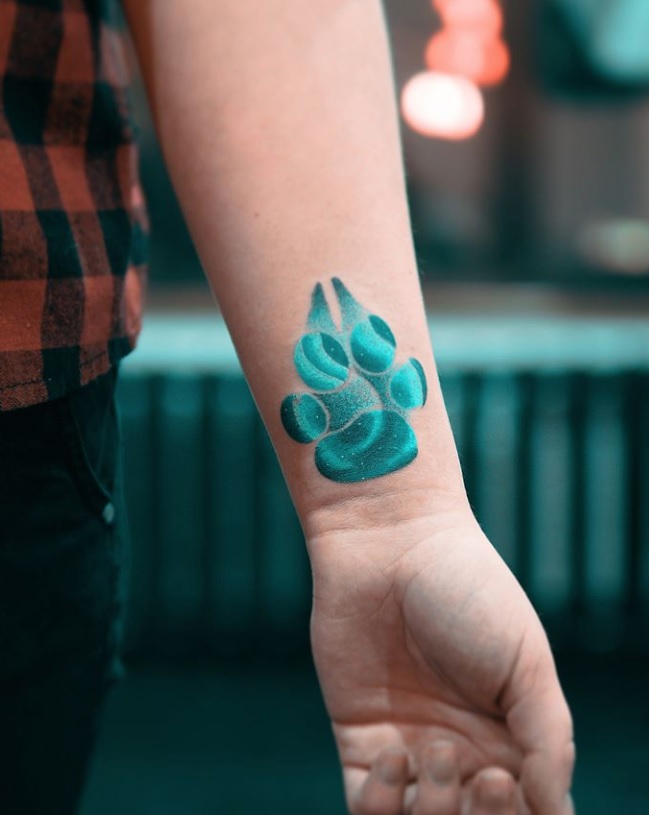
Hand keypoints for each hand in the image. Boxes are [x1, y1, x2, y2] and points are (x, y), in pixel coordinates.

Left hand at [307, 496, 574, 813]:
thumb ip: (548, 740)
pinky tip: (395, 752)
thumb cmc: (467, 590)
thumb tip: (554, 814)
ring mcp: (410, 749)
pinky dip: (381, 804)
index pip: (530, 814)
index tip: (516, 782)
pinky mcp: (360, 738)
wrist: (392, 546)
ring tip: (438, 752)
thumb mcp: (527, 660)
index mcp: (513, 739)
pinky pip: (366, 808)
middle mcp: (463, 754)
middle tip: (488, 776)